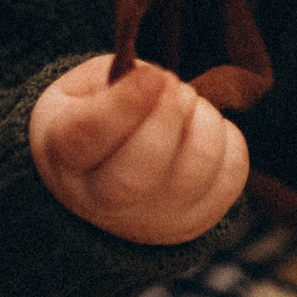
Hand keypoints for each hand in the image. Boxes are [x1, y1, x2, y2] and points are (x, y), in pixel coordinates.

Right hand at [29, 54, 249, 244]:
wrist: (105, 178)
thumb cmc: (95, 120)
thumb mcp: (83, 90)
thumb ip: (114, 81)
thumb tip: (158, 83)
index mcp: (65, 157)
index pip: (88, 136)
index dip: (125, 104)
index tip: (153, 75)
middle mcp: (102, 200)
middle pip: (139, 172)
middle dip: (168, 117)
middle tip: (174, 84)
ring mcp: (151, 218)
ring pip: (195, 170)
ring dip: (203, 121)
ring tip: (188, 103)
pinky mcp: (194, 221)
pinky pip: (231, 175)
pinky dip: (227, 140)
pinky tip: (202, 129)